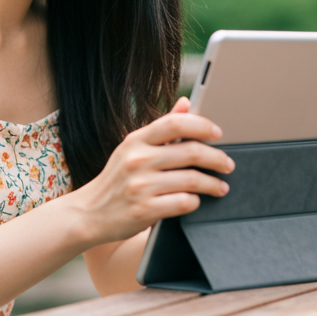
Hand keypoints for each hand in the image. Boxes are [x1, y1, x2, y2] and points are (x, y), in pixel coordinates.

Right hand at [69, 96, 234, 246]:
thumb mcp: (133, 148)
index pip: (176, 123)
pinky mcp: (144, 210)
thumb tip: (186, 102)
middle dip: (217, 158)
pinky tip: (197, 201)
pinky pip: (183, 202)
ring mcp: (140, 186)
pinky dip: (196, 202)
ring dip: (213, 184)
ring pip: (192, 180)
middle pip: (191, 152)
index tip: (217, 134)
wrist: (88, 214)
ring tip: (220, 187)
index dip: (202, 126)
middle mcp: (138, 160)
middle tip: (228, 165)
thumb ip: (162, 127)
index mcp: (136, 140)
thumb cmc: (116, 180)